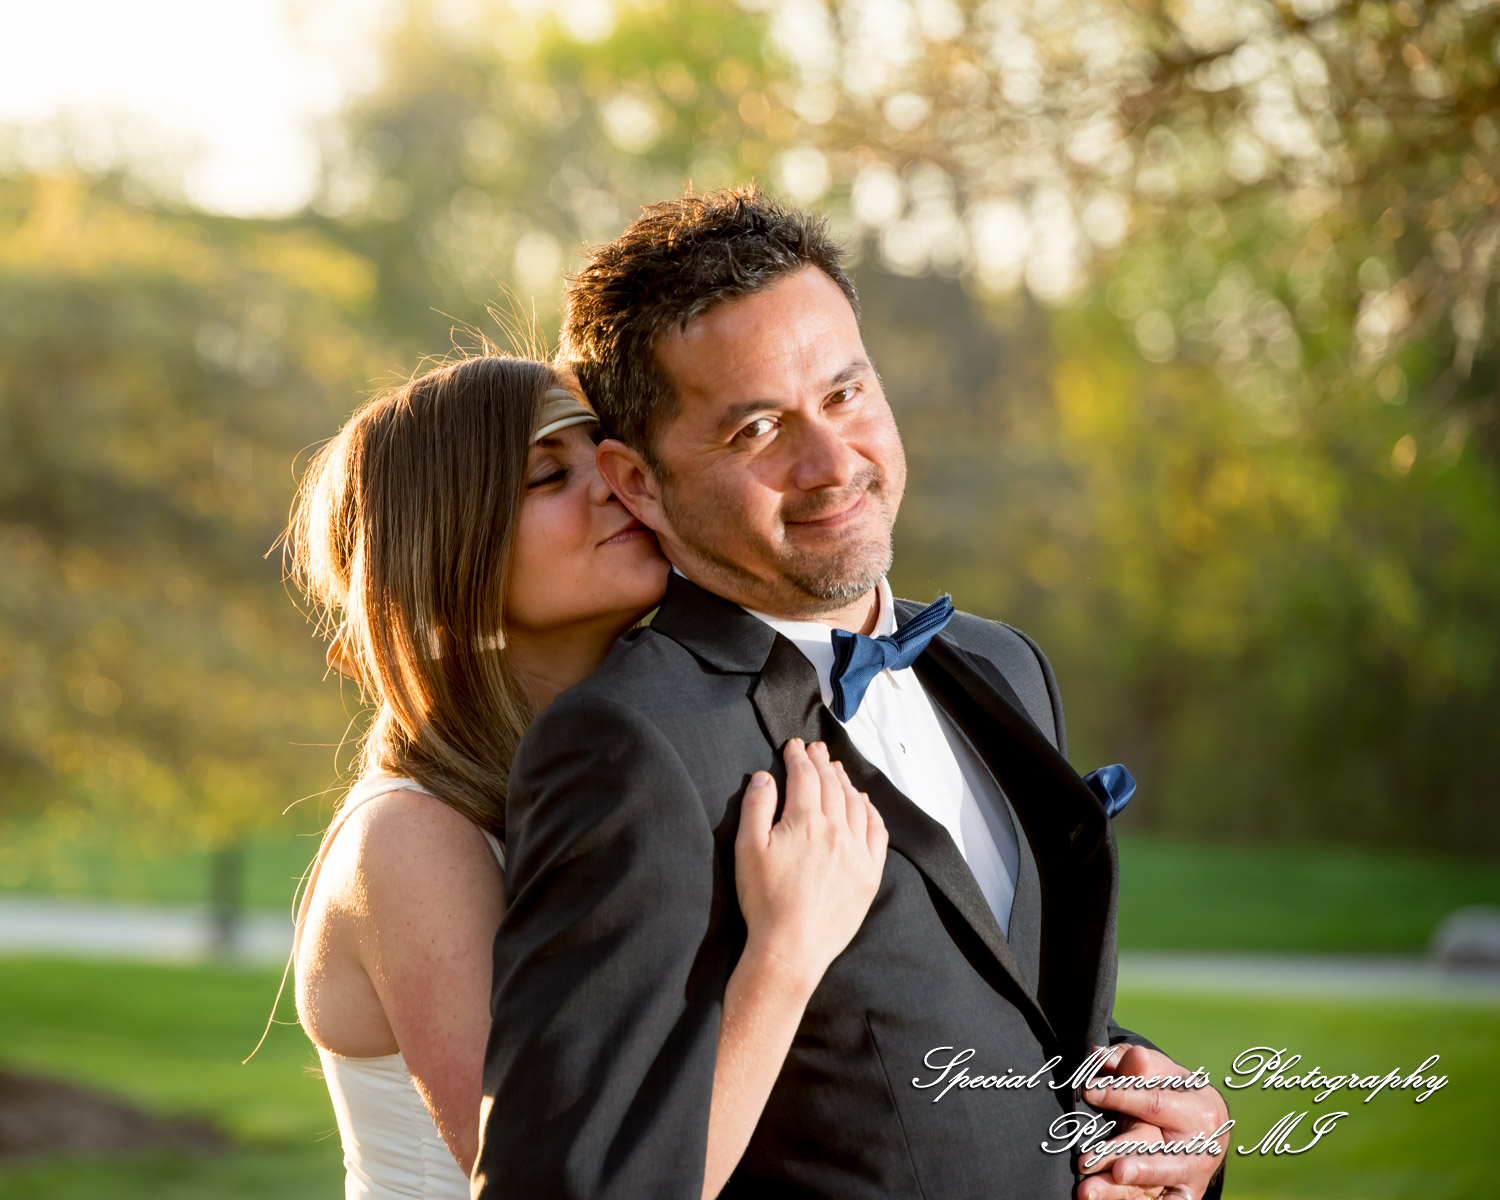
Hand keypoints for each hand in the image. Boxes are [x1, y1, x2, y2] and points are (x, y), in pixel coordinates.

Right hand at [734, 739, 887, 994]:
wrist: (790, 949)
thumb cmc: (764, 902)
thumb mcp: (747, 850)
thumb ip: (756, 807)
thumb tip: (764, 777)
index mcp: (806, 822)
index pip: (805, 777)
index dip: (798, 757)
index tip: (793, 746)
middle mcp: (837, 832)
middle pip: (831, 786)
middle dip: (821, 764)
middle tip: (815, 750)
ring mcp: (857, 854)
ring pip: (856, 806)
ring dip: (846, 783)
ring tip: (836, 771)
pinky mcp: (869, 875)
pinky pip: (877, 834)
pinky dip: (872, 813)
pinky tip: (865, 805)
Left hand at [1075, 1044, 1229, 1199]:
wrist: (1210, 1127)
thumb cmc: (1176, 1091)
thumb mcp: (1162, 1072)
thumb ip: (1133, 1064)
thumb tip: (1100, 1056)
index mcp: (1198, 1109)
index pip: (1153, 1102)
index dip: (1120, 1095)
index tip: (1088, 1090)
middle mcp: (1199, 1146)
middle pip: (1157, 1152)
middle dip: (1123, 1155)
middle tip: (1088, 1160)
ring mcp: (1193, 1176)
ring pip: (1156, 1184)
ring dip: (1121, 1191)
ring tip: (1089, 1191)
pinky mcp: (1186, 1196)